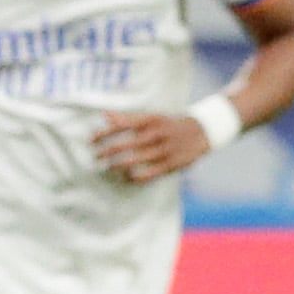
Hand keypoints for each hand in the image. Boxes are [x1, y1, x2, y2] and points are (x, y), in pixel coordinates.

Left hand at [93, 109, 212, 183]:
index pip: (123, 125)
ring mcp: (166, 149)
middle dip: (108, 151)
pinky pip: (151, 172)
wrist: (204, 130)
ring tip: (106, 167)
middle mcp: (158, 133)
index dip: (104, 133)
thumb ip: (128, 118)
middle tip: (95, 156)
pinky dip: (137, 176)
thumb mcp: (152, 116)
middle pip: (127, 143)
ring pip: (137, 158)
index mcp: (152, 120)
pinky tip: (126, 177)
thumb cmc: (169, 123)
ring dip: (119, 164)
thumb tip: (104, 116)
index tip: (90, 140)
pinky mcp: (173, 163)